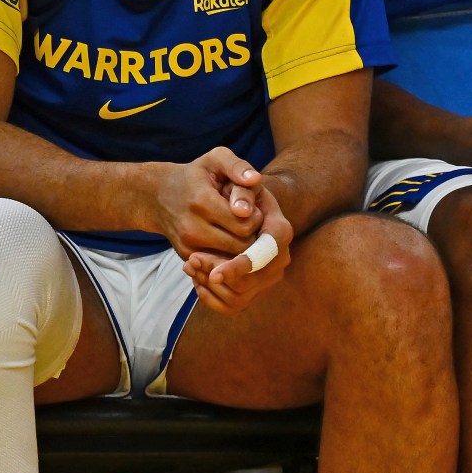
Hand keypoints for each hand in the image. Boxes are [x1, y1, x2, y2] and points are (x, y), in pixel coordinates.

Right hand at [152, 147, 264, 258]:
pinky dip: (227, 255)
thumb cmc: (194, 175)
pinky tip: (227, 238)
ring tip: (239, 229)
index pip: (245, 224)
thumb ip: (237, 166)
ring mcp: (187, 245)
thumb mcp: (214, 160)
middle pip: (242, 245)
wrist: (157, 196)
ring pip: (232, 258)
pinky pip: (218, 263)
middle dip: (252, 234)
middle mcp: (192, 228)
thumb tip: (255, 180)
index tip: (252, 208)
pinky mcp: (186, 256)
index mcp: (202, 202)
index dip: (256, 217)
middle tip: (249, 221)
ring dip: (242, 247)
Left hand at [183, 183, 293, 314]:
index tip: (215, 275)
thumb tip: (242, 210)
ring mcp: (269, 275)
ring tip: (190, 264)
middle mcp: (281, 256)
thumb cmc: (227, 185)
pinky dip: (210, 297)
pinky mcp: (255, 288)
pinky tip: (197, 277)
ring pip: (239, 295)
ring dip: (210, 284)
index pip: (266, 252)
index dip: (241, 266)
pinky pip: (232, 305)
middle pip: (250, 280)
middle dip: (217, 273)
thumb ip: (237, 174)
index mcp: (279, 229)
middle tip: (190, 260)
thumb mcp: (226, 167)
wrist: (233, 204)